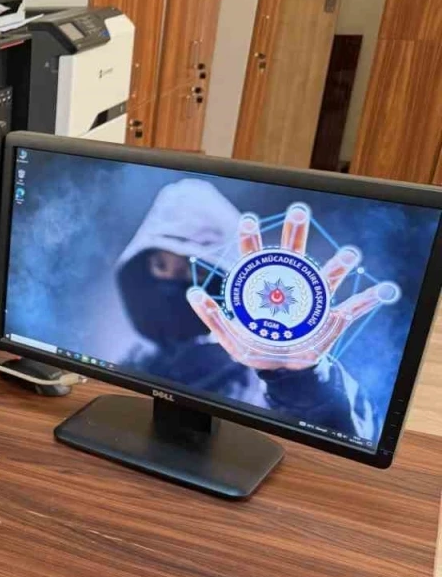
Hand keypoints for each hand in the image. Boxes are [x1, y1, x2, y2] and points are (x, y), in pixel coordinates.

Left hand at [186, 206, 399, 370]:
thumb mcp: (230, 337)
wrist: (283, 365)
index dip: (251, 239)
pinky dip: (369, 300)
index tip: (246, 219)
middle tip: (298, 211)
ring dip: (340, 264)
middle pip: (294, 254)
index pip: (256, 257)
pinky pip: (354, 308)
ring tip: (350, 255)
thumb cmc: (257, 344)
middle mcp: (292, 285)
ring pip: (328, 276)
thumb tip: (193, 294)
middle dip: (296, 232)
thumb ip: (212, 318)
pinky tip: (383, 291)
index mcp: (265, 287)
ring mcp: (314, 301)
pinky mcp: (331, 320)